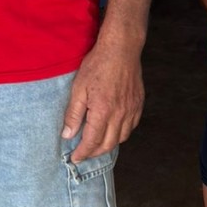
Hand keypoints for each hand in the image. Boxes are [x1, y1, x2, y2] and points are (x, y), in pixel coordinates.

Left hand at [60, 38, 143, 162]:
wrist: (121, 48)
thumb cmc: (98, 65)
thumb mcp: (78, 88)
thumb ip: (73, 114)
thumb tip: (67, 135)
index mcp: (102, 111)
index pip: (92, 142)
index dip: (82, 153)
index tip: (75, 158)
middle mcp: (119, 114)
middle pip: (107, 145)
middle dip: (94, 153)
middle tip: (84, 153)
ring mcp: (131, 110)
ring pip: (121, 138)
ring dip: (108, 145)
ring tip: (97, 144)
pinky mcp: (138, 104)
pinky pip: (131, 127)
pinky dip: (121, 133)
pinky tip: (113, 130)